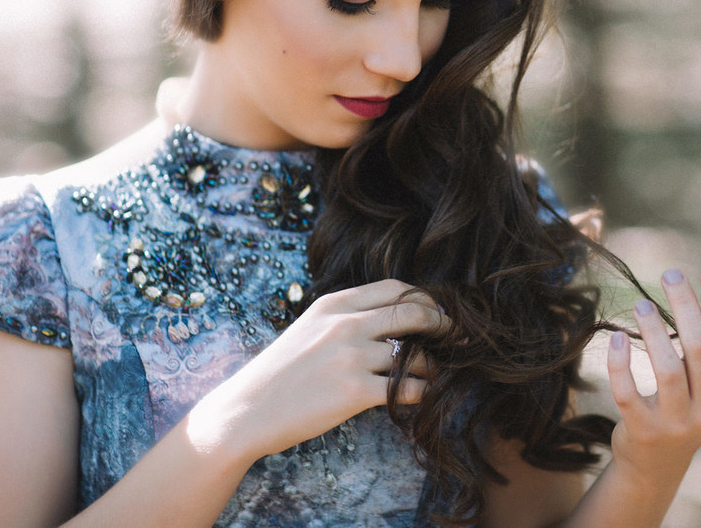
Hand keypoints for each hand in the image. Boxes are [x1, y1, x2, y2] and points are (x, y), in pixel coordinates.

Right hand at [191, 279, 447, 462]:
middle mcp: (345, 324)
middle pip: (414, 313)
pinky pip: (408, 389)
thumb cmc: (278, 374)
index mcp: (334, 304)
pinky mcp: (354, 392)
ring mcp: (351, 357)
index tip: (437, 311)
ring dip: (431, 365)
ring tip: (431, 373)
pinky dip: (420, 392)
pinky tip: (418, 396)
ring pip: (415, 355)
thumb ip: (346, 318)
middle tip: (455, 335)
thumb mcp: (308, 328)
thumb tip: (392, 319)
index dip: (425, 298)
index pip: (396, 288)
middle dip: (442, 323)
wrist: (245, 412)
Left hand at [606, 267, 700, 478]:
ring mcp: (677, 423)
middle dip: (686, 306)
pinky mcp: (643, 430)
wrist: (657, 461)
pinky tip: (617, 338)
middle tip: (671, 275)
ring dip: (654, 331)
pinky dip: (621, 364)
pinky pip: (629, 394)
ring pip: (667, 370)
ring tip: (641, 304)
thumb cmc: (689, 400)